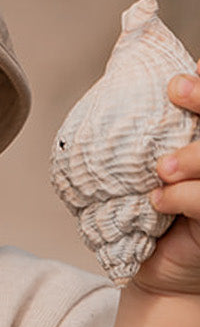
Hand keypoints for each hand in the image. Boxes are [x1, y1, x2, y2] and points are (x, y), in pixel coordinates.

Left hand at [135, 65, 199, 295]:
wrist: (149, 265)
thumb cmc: (146, 207)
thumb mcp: (141, 159)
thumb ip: (147, 122)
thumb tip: (133, 61)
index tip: (189, 69)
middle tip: (175, 89)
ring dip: (192, 156)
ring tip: (160, 168)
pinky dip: (181, 195)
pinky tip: (158, 200)